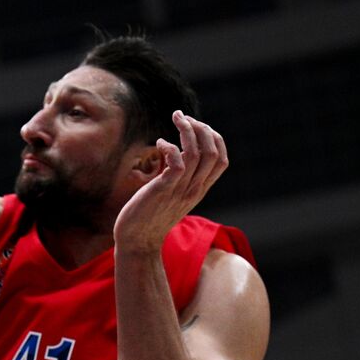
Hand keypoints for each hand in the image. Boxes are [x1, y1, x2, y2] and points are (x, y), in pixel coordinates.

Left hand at [113, 111, 228, 254]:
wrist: (137, 242)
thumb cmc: (148, 215)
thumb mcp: (169, 192)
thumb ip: (175, 173)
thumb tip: (171, 150)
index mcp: (199, 189)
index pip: (222, 159)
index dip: (214, 138)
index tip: (197, 126)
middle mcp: (194, 189)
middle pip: (213, 152)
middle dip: (202, 128)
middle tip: (183, 117)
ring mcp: (181, 190)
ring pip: (197, 153)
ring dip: (187, 130)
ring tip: (176, 118)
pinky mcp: (163, 191)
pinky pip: (177, 163)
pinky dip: (171, 147)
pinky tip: (160, 143)